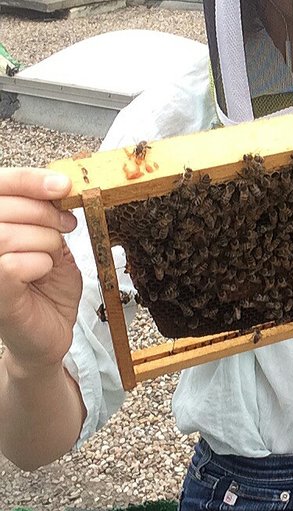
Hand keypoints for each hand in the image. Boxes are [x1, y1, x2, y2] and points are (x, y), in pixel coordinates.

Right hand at [0, 169, 81, 374]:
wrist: (51, 330)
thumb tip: (57, 184)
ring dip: (45, 240)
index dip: (28, 180)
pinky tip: (41, 274)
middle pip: (4, 207)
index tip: (63, 185)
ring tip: (53, 253)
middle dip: (46, 212)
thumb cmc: (46, 283)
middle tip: (67, 224)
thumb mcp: (49, 237)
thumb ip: (45, 211)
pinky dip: (40, 264)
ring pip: (8, 234)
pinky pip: (14, 264)